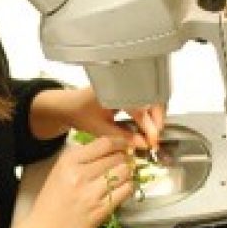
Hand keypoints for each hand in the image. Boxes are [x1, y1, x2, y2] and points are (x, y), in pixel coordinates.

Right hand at [23, 136, 132, 227]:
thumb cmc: (52, 201)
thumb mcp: (60, 171)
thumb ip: (82, 157)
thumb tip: (109, 147)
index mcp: (69, 162)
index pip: (104, 143)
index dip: (119, 142)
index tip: (124, 144)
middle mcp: (80, 175)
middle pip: (117, 157)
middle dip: (125, 158)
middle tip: (125, 161)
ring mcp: (91, 193)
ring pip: (124, 172)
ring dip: (128, 172)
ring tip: (123, 175)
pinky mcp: (101, 210)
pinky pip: (126, 191)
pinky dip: (128, 187)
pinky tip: (122, 188)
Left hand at [31, 86, 164, 149]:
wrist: (69, 106)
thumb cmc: (81, 115)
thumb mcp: (101, 130)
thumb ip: (124, 137)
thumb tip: (144, 144)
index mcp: (113, 91)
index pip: (138, 108)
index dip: (148, 126)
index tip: (152, 140)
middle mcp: (122, 83)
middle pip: (150, 98)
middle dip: (157, 118)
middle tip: (155, 137)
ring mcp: (126, 83)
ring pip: (150, 97)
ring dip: (155, 114)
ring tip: (153, 132)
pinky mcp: (128, 87)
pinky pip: (145, 97)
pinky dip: (150, 110)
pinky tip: (148, 123)